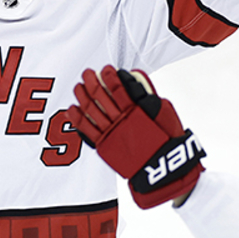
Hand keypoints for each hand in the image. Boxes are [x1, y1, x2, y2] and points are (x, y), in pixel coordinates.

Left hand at [68, 66, 204, 207]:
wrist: (160, 168)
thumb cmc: (166, 139)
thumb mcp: (164, 113)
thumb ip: (149, 97)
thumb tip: (136, 84)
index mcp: (136, 110)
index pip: (119, 88)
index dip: (111, 77)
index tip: (107, 69)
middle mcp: (122, 120)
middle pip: (101, 96)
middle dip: (92, 82)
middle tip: (87, 73)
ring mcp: (111, 133)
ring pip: (91, 110)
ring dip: (82, 96)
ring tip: (78, 87)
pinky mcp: (105, 145)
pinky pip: (87, 130)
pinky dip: (78, 118)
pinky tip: (72, 109)